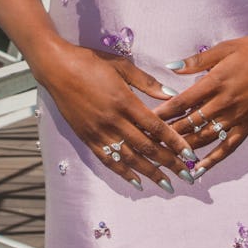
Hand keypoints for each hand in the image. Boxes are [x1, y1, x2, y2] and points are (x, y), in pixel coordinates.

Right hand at [40, 42, 197, 190]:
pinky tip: (137, 183)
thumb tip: (172, 95)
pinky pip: (108, 160)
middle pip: (146, 148)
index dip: (175, 143)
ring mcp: (98, 131)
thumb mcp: (121, 65)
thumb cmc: (90, 61)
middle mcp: (113, 120)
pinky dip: (123, 173)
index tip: (190, 155)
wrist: (56, 68)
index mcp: (124, 101)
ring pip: (129, 158)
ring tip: (167, 185)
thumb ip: (147, 82)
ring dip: (150, 174)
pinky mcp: (87, 137)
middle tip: (187, 177)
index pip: (156, 128)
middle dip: (169, 164)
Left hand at [155, 34, 247, 176]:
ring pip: (205, 138)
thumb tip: (171, 66)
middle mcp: (224, 102)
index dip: (162, 113)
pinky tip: (198, 171)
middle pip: (189, 123)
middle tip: (147, 145)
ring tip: (165, 159)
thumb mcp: (225, 48)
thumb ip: (197, 60)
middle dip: (167, 134)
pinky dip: (212, 160)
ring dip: (184, 149)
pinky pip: (228, 147)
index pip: (181, 102)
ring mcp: (237, 116)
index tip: (144, 121)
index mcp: (215, 81)